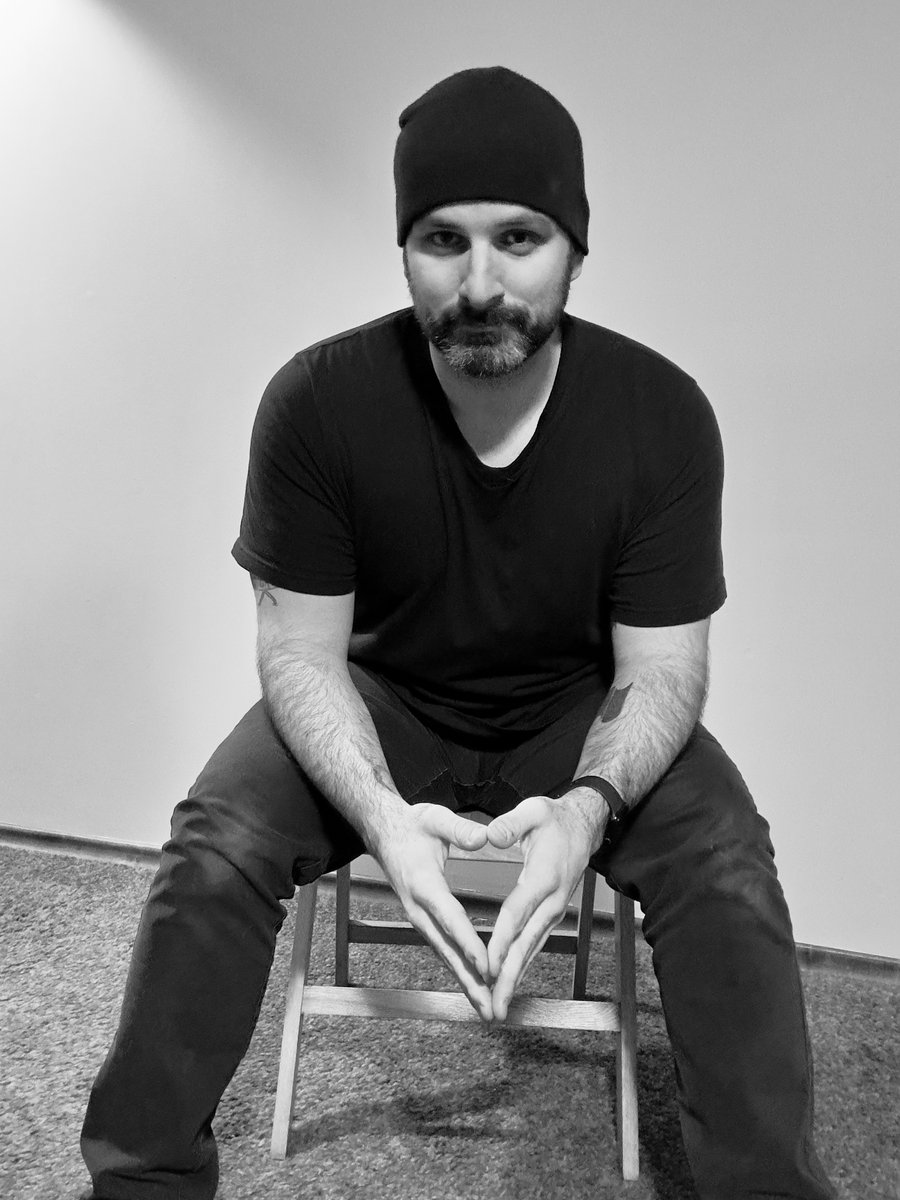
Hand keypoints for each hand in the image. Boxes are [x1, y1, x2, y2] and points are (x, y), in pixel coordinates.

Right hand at [369, 803, 493, 1020]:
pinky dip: (459, 971)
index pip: (449, 917)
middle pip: (446, 949)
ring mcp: (418, 917)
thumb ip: (460, 829)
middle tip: (490, 1007)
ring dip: (465, 983)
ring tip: (486, 1009)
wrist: (383, 832)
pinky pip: (442, 949)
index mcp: (423, 882)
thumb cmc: (412, 825)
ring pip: (444, 955)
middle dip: (469, 980)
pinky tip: (474, 987)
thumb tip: (483, 838)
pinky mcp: (422, 920)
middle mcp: (418, 907)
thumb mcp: (436, 818)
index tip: (487, 967)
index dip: (468, 944)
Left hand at [484, 793, 607, 1020]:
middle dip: (508, 977)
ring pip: (532, 950)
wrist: (584, 825)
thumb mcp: (533, 810)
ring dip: (515, 979)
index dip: (502, 940)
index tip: (487, 965)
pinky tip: (509, 983)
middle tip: (494, 1005)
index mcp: (544, 876)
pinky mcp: (552, 914)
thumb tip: (490, 834)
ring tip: (498, 1006)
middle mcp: (552, 900)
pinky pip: (535, 944)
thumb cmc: (554, 818)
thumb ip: (511, 824)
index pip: (518, 912)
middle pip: (526, 943)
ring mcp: (555, 910)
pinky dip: (521, 966)